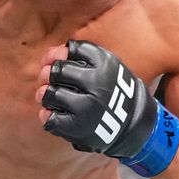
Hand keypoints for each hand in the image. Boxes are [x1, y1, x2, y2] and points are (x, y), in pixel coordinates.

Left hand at [37, 40, 178, 175]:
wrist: (133, 125)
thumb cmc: (112, 90)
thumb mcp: (107, 66)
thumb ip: (80, 56)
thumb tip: (49, 57)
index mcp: (105, 64)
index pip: (70, 50)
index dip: (57, 54)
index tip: (57, 61)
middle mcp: (96, 84)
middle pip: (57, 70)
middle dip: (48, 73)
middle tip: (49, 79)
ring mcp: (86, 107)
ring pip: (49, 93)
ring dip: (44, 94)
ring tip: (49, 96)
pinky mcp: (78, 128)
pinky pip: (49, 118)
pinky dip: (46, 115)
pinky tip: (52, 113)